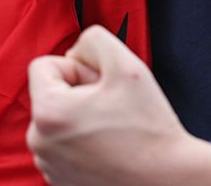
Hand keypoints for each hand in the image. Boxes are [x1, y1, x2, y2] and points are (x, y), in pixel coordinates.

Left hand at [26, 25, 210, 185]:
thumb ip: (93, 38)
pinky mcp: (59, 179)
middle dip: (79, 91)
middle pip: (51, 92)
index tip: (101, 85)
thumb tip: (75, 51)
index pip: (44, 65)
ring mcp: (48, 164)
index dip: (77, 67)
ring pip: (57, 118)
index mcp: (47, 112)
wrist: (172, 182)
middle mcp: (39, 142)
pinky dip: (82, 139)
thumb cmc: (150, 129)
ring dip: (80, 115)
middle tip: (112, 106)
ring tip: (112, 128)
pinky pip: (62, 143)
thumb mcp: (125, 63)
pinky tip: (110, 147)